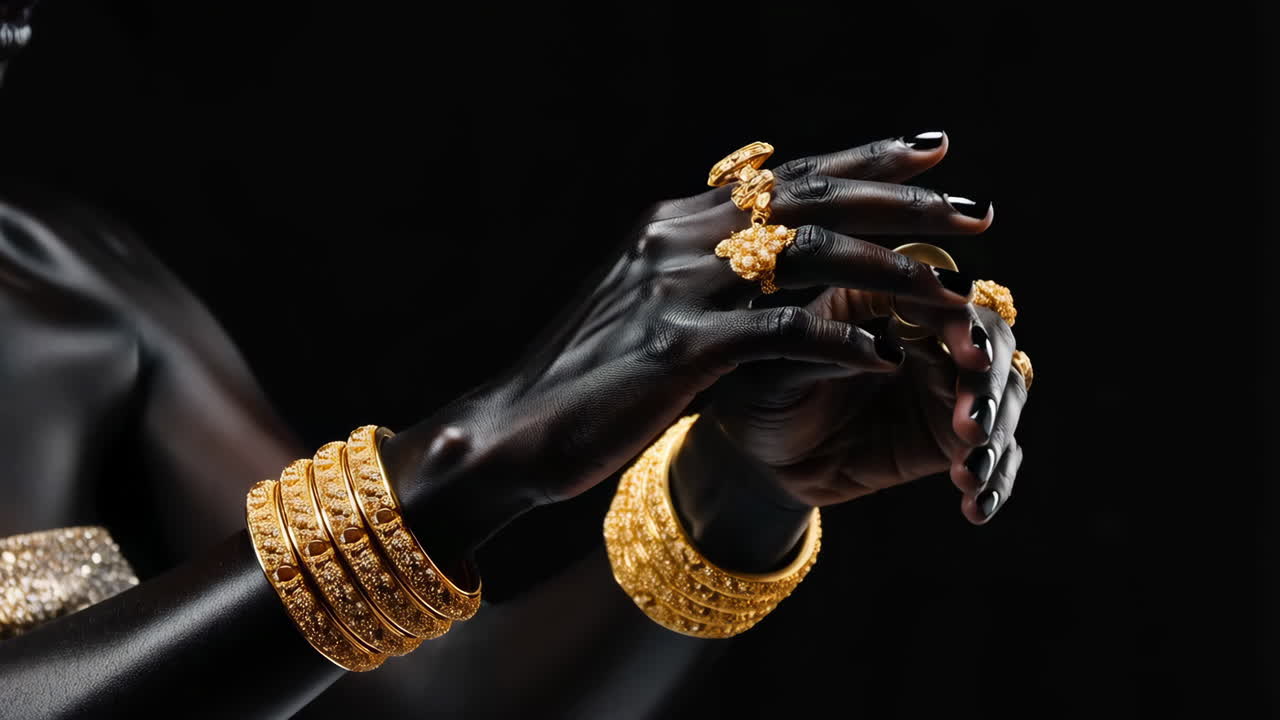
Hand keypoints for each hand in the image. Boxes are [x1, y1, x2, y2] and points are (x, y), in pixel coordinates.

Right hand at [382, 133, 994, 564]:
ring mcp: (678, 289)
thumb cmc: (585, 377)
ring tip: (951, 290)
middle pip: (812, 201)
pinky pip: (783, 333)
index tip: (933, 151)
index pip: (786, 176)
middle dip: (904, 204)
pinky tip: (885, 359)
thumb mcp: (643, 304)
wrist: (512, 431)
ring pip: (811, 259)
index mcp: (674, 222)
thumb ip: (698, 269)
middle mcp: (678, 237)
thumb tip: (760, 247)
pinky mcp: (681, 349)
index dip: (865, 159)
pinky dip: (841, 344)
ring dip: (891, 273)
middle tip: (975, 213)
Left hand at [702, 301, 1026, 523]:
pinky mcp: (950, 437)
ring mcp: (944, 385)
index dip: (963, 324)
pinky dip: (995, 478)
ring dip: (998, 434)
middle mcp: (925, 333)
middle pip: (989, 342)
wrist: (758, 459)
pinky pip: (993, 453)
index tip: (970, 358)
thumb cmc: (757, 394)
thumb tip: (886, 351)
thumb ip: (824, 352)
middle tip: (972, 427)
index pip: (940, 297)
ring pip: (1002, 396)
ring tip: (968, 474)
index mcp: (882, 297)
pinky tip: (975, 507)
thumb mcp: (774, 373)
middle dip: (988, 384)